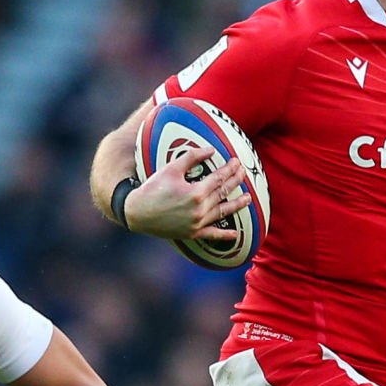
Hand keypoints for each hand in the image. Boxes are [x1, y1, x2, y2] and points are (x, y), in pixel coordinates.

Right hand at [119, 145, 251, 242]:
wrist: (137, 213)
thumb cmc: (152, 188)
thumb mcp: (171, 169)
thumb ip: (192, 157)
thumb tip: (211, 150)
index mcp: (196, 193)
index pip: (219, 178)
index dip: (230, 168)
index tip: (237, 161)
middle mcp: (200, 210)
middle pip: (223, 193)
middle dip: (235, 181)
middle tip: (244, 172)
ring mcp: (197, 223)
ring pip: (223, 212)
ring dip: (237, 205)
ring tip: (248, 198)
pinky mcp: (192, 233)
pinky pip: (212, 235)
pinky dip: (224, 235)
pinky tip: (235, 234)